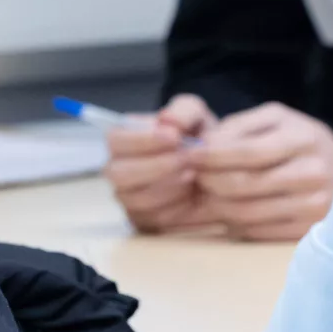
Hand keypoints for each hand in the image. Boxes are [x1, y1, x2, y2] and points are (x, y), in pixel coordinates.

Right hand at [104, 94, 216, 231]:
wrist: (217, 168)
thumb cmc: (197, 137)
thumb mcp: (195, 114)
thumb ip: (182, 111)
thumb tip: (167, 120)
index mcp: (122, 140)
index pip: (115, 140)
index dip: (142, 140)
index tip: (174, 137)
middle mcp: (118, 170)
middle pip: (118, 174)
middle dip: (156, 167)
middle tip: (187, 159)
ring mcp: (129, 198)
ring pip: (137, 199)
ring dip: (169, 187)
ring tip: (193, 174)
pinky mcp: (144, 221)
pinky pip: (155, 220)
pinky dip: (177, 208)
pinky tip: (192, 194)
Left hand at [191, 103, 332, 241]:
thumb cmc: (292, 138)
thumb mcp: (270, 119)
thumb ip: (235, 128)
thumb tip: (201, 147)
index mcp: (304, 138)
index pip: (248, 153)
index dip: (213, 156)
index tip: (188, 156)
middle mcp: (315, 172)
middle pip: (245, 185)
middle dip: (210, 181)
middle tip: (194, 177)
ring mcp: (316, 204)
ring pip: (247, 212)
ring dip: (216, 204)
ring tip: (207, 192)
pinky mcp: (309, 229)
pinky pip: (258, 232)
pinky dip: (234, 223)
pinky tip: (228, 209)